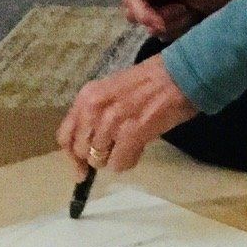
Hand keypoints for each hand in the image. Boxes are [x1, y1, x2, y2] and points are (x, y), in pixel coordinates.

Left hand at [56, 55, 198, 179]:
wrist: (181, 75)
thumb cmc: (151, 80)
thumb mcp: (113, 89)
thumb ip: (97, 113)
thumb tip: (90, 143)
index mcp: (87, 96)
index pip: (65, 135)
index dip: (72, 157)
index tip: (80, 170)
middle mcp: (94, 108)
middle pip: (82, 151)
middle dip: (97, 156)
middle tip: (115, 151)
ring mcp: (112, 121)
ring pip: (100, 160)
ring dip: (115, 158)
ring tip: (131, 145)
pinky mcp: (131, 133)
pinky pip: (119, 163)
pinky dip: (129, 162)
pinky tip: (139, 149)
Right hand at [121, 0, 246, 40]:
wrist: (244, 2)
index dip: (141, 12)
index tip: (158, 22)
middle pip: (135, 14)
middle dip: (156, 19)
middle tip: (182, 14)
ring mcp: (164, 8)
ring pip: (151, 28)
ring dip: (172, 25)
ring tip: (193, 15)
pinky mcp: (174, 23)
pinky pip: (164, 35)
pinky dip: (179, 32)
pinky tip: (193, 23)